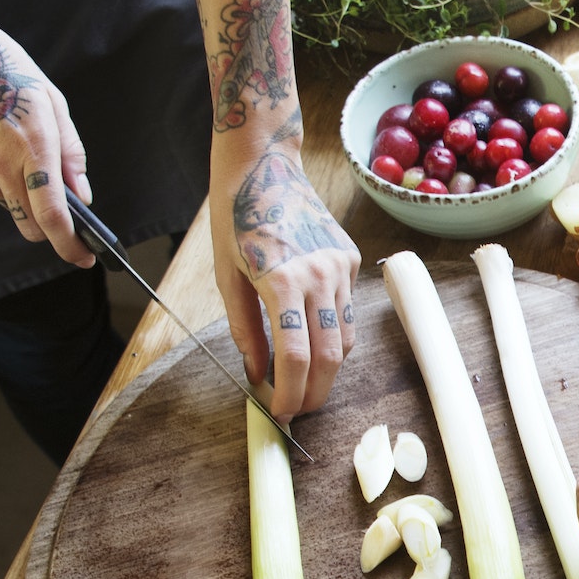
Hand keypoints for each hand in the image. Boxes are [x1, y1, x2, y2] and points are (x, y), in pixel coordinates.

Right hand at [0, 0, 94, 265]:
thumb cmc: (5, 68)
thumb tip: (83, 196)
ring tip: (15, 148)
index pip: (53, 217)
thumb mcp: (52, 102)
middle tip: (62, 216)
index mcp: (34, 148)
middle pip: (30, 225)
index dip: (71, 246)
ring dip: (20, 194)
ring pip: (7, 204)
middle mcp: (1, 166)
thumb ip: (71, 153)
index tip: (85, 259)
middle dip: (50, 230)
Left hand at [212, 116, 358, 418]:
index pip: (295, 356)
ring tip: (302, 379)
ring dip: (326, 367)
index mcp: (281, 280)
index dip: (290, 394)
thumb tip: (257, 374)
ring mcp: (341, 267)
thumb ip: (245, 330)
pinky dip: (332, 333)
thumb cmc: (235, 217)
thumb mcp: (226, 276)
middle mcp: (320, 275)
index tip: (281, 414)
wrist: (264, 164)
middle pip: (330, 356)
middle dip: (315, 393)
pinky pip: (347, 311)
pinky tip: (311, 332)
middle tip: (297, 410)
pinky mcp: (352, 259)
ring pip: (345, 338)